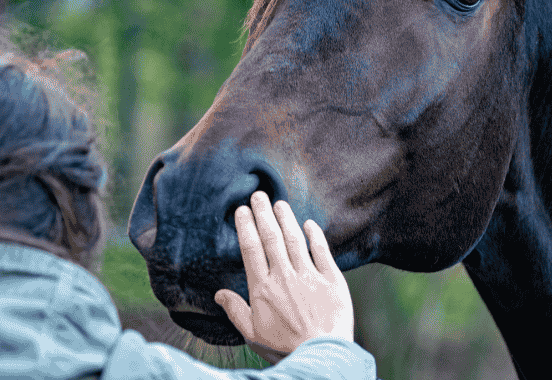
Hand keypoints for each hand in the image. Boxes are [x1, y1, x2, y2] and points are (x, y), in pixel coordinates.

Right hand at [214, 191, 353, 363]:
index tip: (242, 211)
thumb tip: (219, 294)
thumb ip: (236, 311)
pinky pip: (322, 252)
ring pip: (295, 240)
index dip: (246, 227)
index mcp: (263, 289)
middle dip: (263, 214)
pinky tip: (309, 224)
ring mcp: (309, 276)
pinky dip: (315, 236)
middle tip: (258, 195)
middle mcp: (284, 277)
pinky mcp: (332, 280)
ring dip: (286, 219)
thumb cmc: (284, 348)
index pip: (251, 250)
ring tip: (279, 203)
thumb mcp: (253, 334)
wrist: (321, 356)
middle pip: (271, 238)